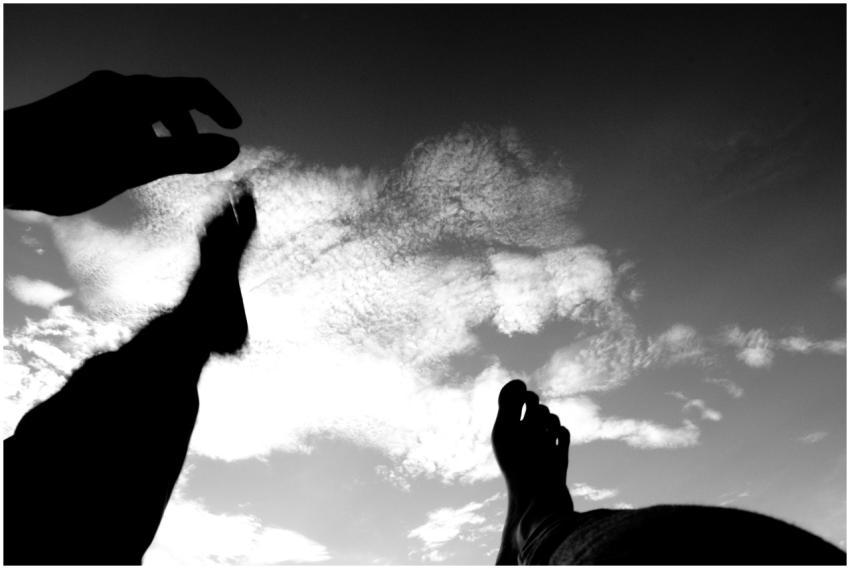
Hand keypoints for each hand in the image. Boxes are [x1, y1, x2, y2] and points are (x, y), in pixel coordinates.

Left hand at [5, 70, 241, 215]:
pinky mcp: (73, 109)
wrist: (2, 160)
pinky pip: (120, 113)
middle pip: (168, 97)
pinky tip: (121, 161)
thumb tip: (233, 148)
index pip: (194, 89)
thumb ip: (187, 156)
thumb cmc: (68, 164)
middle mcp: (116, 87)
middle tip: (195, 156)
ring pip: (142, 107)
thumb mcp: (138, 165)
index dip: (220, 108)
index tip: (235, 129)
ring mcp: (92, 95)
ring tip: (158, 163)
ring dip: (162, 132)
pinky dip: (137, 133)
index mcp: (137, 95)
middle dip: (190, 126)